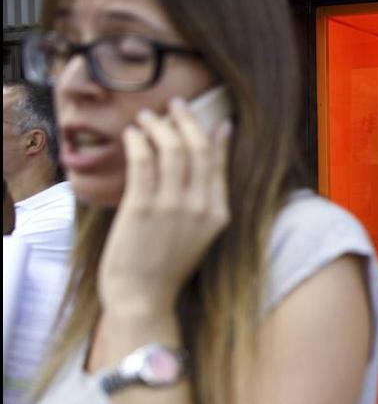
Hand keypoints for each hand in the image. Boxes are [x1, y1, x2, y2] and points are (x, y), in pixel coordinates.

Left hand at [98, 97, 231, 317]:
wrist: (143, 299)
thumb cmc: (164, 270)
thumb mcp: (197, 238)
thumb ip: (202, 206)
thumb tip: (201, 175)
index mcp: (218, 214)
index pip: (219, 163)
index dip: (215, 136)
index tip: (212, 118)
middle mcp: (201, 206)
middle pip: (198, 149)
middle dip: (186, 120)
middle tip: (175, 104)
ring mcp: (173, 206)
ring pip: (172, 150)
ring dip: (158, 126)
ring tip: (147, 116)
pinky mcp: (144, 208)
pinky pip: (144, 162)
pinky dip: (138, 142)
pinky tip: (132, 135)